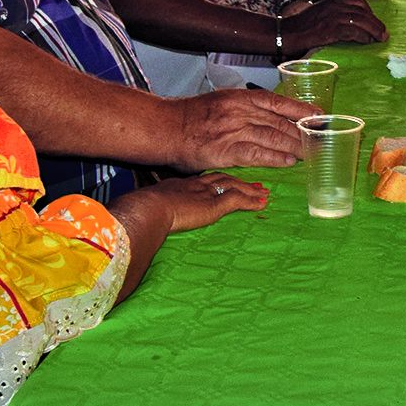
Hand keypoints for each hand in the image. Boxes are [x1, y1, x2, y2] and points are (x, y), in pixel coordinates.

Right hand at [133, 171, 271, 234]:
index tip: (228, 182)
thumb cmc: (141, 213)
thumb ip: (153, 214)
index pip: (204, 180)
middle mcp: (195, 185)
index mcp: (179, 185)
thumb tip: (146, 226)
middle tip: (255, 184)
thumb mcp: (148, 210)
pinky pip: (238, 200)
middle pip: (223, 179)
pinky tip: (262, 204)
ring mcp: (205, 193)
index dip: (219, 180)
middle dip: (239, 181)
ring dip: (250, 190)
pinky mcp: (214, 204)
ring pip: (234, 186)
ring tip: (263, 193)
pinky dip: (251, 201)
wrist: (146, 209)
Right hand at [172, 87, 316, 170]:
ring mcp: (235, 130)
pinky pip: (259, 154)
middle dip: (304, 133)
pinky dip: (277, 158)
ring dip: (296, 147)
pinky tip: (289, 162)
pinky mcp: (227, 149)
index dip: (302, 110)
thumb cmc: (191, 116)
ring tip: (311, 154)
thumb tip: (267, 117)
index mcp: (241, 97)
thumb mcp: (222, 102)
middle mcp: (242, 111)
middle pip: (282, 122)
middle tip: (321, 141)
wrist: (165, 126)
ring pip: (275, 137)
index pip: (280, 102)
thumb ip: (244, 108)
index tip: (320, 115)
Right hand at [288, 0, 386, 49]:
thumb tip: (351, 26)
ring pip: (361, 21)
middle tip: (383, 33)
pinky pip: (353, 31)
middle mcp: (335, 5)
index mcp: (333, 0)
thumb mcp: (321, 14)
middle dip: (376, 22)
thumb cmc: (302, 27)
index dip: (371, 14)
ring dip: (374, 30)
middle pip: (363, 11)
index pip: (359, 3)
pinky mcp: (330, 29)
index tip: (376, 24)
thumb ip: (336, 15)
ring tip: (380, 38)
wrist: (286, 32)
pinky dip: (363, 37)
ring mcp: (333, 16)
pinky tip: (368, 42)